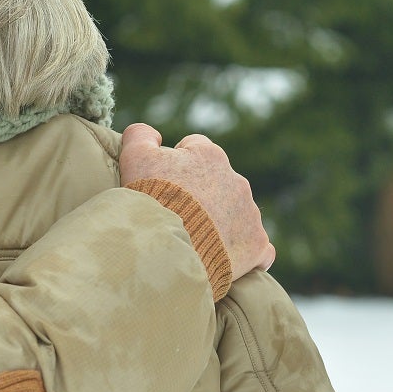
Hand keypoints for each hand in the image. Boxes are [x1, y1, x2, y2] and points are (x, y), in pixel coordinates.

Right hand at [120, 123, 274, 279]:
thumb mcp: (134, 157)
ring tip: (193, 239)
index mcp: (209, 155)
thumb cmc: (150, 200)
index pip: (194, 148)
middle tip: (175, 213)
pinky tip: (226, 257)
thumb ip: (140, 135)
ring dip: (219, 220)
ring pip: (236, 211)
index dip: (175, 164)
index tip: (162, 183)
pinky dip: (244, 250)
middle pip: (216, 181)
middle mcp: (236, 180)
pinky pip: (258, 246)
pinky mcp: (258, 244)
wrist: (168, 248)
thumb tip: (152, 134)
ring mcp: (250, 213)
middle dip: (200, 192)